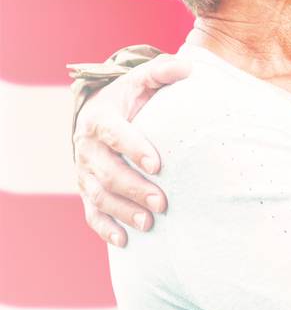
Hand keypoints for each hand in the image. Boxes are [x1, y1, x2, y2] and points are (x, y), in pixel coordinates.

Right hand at [72, 55, 190, 246]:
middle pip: (107, 172)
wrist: (100, 112)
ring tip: (150, 224)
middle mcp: (87, 147)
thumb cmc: (131, 96)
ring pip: (99, 196)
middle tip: (162, 202)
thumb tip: (187, 68)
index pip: (115, 135)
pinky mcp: (86, 189)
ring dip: (123, 212)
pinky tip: (125, 241)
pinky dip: (105, 229)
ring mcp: (84, 171)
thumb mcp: (142, 79)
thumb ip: (163, 71)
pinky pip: (91, 213)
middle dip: (134, 188)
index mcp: (100, 119)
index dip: (134, 148)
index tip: (158, 164)